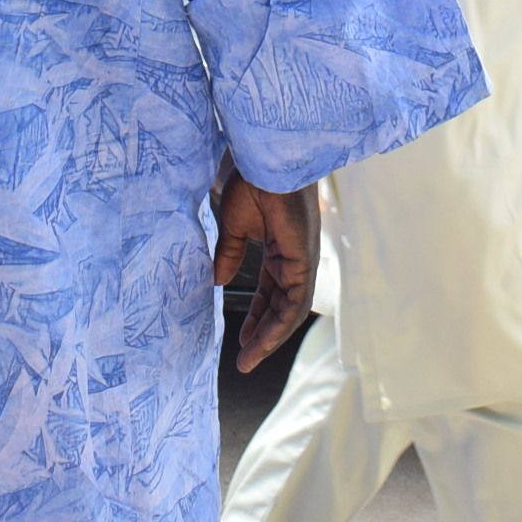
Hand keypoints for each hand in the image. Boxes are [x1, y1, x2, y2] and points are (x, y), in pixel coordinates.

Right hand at [214, 171, 317, 371]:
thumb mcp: (234, 225)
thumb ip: (229, 253)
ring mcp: (302, 261)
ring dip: (269, 339)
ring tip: (248, 361)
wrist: (265, 160)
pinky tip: (261, 342)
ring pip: (289, 312)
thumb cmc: (251, 182)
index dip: (257, 317)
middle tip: (244, 360)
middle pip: (280, 307)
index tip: (241, 341)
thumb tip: (217, 280)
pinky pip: (294, 302)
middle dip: (262, 335)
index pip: (270, 293)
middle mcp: (294, 260)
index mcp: (280, 251)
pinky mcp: (304, 261)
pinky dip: (278, 326)